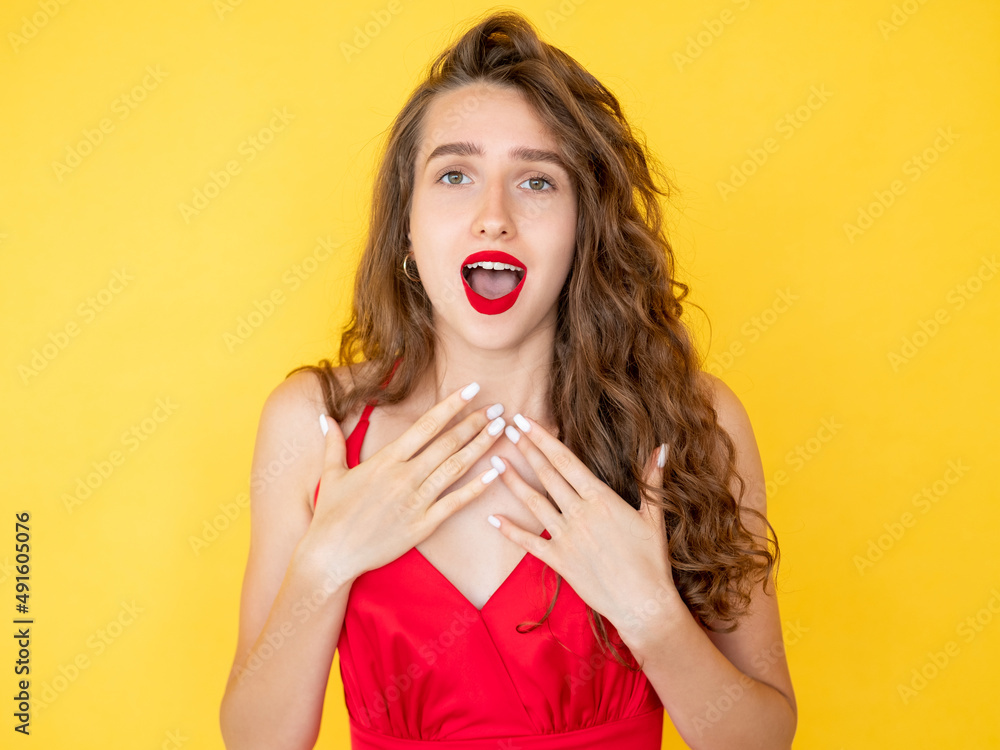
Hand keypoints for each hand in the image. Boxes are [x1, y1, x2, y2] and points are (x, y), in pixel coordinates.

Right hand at [297, 383, 504, 585]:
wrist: (330, 555)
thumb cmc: (330, 515)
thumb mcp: (331, 474)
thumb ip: (333, 443)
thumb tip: (323, 417)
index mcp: (385, 460)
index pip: (426, 425)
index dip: (451, 405)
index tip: (471, 389)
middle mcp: (404, 476)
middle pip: (447, 443)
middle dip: (475, 422)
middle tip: (498, 408)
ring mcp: (415, 501)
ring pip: (455, 468)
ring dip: (480, 446)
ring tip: (501, 430)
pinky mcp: (422, 525)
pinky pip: (455, 503)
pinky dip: (476, 488)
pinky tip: (495, 473)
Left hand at [489, 415, 683, 643]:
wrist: (643, 603)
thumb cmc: (652, 560)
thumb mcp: (654, 515)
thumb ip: (654, 478)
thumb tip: (663, 447)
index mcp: (601, 498)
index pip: (566, 461)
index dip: (544, 439)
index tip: (527, 421)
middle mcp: (579, 514)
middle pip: (546, 475)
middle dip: (526, 450)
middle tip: (507, 428)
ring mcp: (566, 537)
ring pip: (533, 502)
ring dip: (513, 481)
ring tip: (496, 461)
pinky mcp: (559, 561)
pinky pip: (529, 542)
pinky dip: (509, 530)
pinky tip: (492, 518)